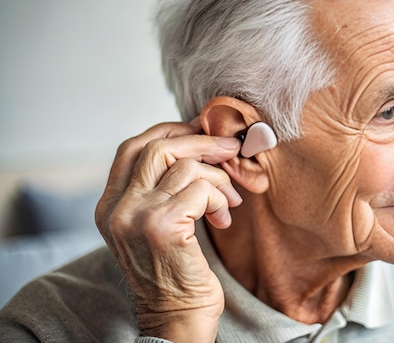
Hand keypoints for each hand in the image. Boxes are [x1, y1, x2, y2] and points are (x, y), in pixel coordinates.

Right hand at [95, 120, 241, 341]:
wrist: (177, 317)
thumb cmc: (176, 269)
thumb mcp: (157, 222)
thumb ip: (163, 186)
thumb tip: (197, 141)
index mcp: (110, 204)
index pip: (133, 147)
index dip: (170, 131)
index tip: (201, 131)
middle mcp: (116, 208)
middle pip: (158, 147)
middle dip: (201, 143)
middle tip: (230, 150)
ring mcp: (136, 216)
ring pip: (184, 165)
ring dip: (218, 178)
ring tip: (229, 199)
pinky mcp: (161, 227)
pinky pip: (201, 188)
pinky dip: (220, 196)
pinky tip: (223, 217)